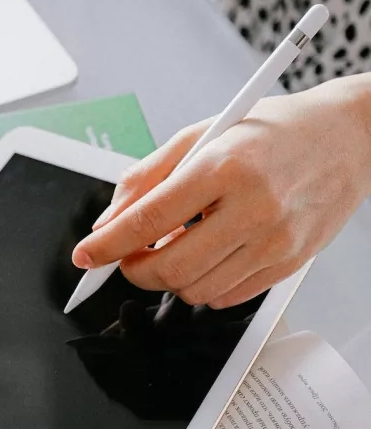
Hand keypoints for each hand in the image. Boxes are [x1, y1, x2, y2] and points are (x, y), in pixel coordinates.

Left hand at [72, 77, 370, 307]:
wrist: (348, 139)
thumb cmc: (273, 131)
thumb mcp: (202, 134)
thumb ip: (148, 176)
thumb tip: (110, 220)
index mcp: (225, 166)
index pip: (149, 219)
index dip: (107, 244)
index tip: (85, 255)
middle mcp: (253, 207)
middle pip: (169, 267)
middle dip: (134, 269)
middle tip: (127, 256)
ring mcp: (275, 241)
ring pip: (195, 289)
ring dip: (168, 278)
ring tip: (174, 246)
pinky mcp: (290, 264)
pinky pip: (227, 297)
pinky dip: (202, 285)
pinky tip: (206, 255)